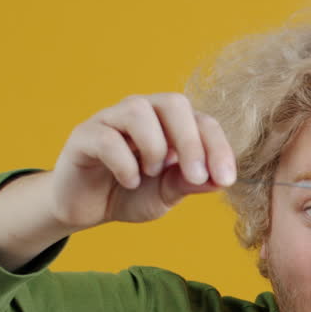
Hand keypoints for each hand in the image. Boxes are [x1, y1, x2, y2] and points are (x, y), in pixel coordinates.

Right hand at [49, 93, 235, 229]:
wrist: (87, 208)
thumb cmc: (131, 194)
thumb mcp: (167, 194)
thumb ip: (189, 183)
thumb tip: (221, 179)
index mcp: (169, 123)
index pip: (202, 121)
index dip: (218, 148)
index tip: (226, 180)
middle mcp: (142, 112)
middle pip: (174, 103)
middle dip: (191, 142)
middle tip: (196, 177)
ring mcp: (111, 119)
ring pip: (138, 110)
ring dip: (154, 147)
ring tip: (151, 173)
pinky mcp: (84, 135)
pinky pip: (107, 138)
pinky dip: (125, 163)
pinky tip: (129, 181)